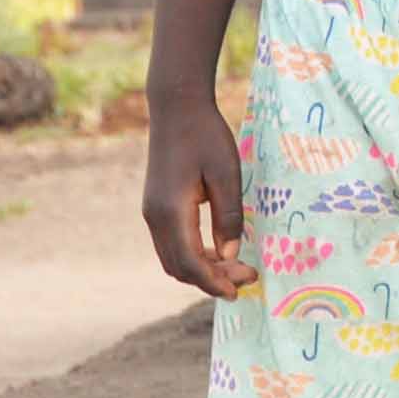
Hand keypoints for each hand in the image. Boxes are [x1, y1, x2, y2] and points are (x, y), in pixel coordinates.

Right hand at [139, 86, 255, 297]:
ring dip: (201, 270)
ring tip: (236, 268)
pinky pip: (171, 245)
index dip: (214, 281)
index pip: (191, 262)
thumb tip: (231, 254)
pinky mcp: (155, 208)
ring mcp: (151, 213)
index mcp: (171, 211)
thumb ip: (229, 215)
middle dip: (211, 279)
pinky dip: (193, 256)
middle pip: (179, 267)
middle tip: (247, 277)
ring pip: (173, 259)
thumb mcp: (227, 174)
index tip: (239, 289)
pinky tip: (218, 251)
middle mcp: (155, 217)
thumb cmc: (206, 136)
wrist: (176, 108)